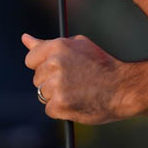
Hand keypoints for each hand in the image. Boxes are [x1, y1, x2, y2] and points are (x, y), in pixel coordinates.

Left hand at [22, 32, 136, 123]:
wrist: (123, 88)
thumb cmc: (102, 66)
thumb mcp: (79, 47)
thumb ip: (49, 44)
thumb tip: (25, 38)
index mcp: (59, 46)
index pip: (31, 59)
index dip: (42, 66)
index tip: (55, 70)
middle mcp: (55, 63)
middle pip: (37, 78)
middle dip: (51, 81)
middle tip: (74, 81)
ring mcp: (57, 84)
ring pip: (43, 94)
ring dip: (56, 96)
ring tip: (78, 91)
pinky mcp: (59, 103)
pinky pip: (49, 109)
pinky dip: (61, 109)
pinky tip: (77, 102)